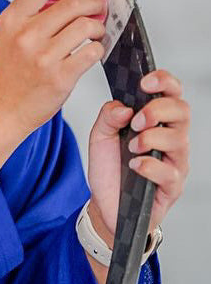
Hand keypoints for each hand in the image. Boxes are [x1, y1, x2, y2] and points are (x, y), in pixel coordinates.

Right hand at [0, 0, 106, 139]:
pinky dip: (97, 49)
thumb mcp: (6, 37)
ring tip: (94, 33)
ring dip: (97, 27)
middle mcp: (26, 35)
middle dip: (92, 3)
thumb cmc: (5, 77)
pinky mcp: (60, 77)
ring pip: (86, 26)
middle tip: (95, 8)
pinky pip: (92, 52)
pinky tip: (91, 52)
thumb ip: (27, 17)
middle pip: (72, 3)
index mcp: (11, 20)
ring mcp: (43, 56)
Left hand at [87, 70, 190, 242]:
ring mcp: (174, 162)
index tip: (145, 82)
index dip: (164, 82)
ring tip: (132, 146)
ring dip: (151, 138)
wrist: (105, 202)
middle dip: (158, 110)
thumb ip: (108, 116)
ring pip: (179, 140)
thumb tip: (124, 107)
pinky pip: (169, 172)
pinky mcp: (171, 187)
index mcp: (156, 120)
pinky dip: (149, 165)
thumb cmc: (110, 166)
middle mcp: (171, 138)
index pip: (171, 93)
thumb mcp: (100, 135)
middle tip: (135, 121)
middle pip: (182, 110)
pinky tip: (135, 166)